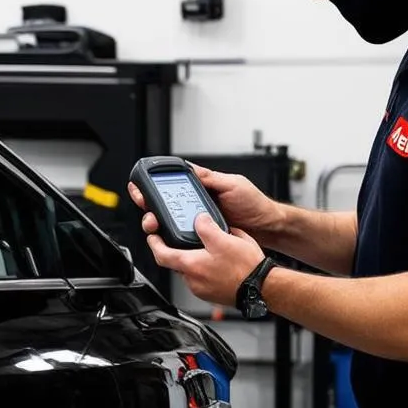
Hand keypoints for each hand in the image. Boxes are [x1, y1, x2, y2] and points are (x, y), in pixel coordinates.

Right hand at [128, 163, 281, 245]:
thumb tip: (189, 168)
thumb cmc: (254, 203)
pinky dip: (173, 238)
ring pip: (171, 222)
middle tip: (148, 212)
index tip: (141, 188)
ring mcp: (199, 221)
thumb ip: (209, 177)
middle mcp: (198, 204)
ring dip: (159, 224)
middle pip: (166, 205)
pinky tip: (168, 238)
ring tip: (155, 225)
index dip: (155, 186)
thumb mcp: (232, 183)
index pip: (173, 184)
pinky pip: (183, 236)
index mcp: (203, 188)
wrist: (267, 227)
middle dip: (150, 208)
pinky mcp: (203, 236)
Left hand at [144, 213, 264, 307]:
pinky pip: (203, 278)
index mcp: (190, 265)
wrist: (263, 288)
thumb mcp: (223, 239)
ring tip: (208, 249)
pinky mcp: (212, 294)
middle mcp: (192, 280)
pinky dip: (206, 269)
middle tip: (181, 239)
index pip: (160, 254)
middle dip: (177, 250)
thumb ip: (206, 227)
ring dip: (195, 259)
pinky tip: (219, 262)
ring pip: (191, 271)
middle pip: (175, 262)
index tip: (152, 236)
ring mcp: (202, 290)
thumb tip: (198, 219)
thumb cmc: (245, 268)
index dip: (153, 244)